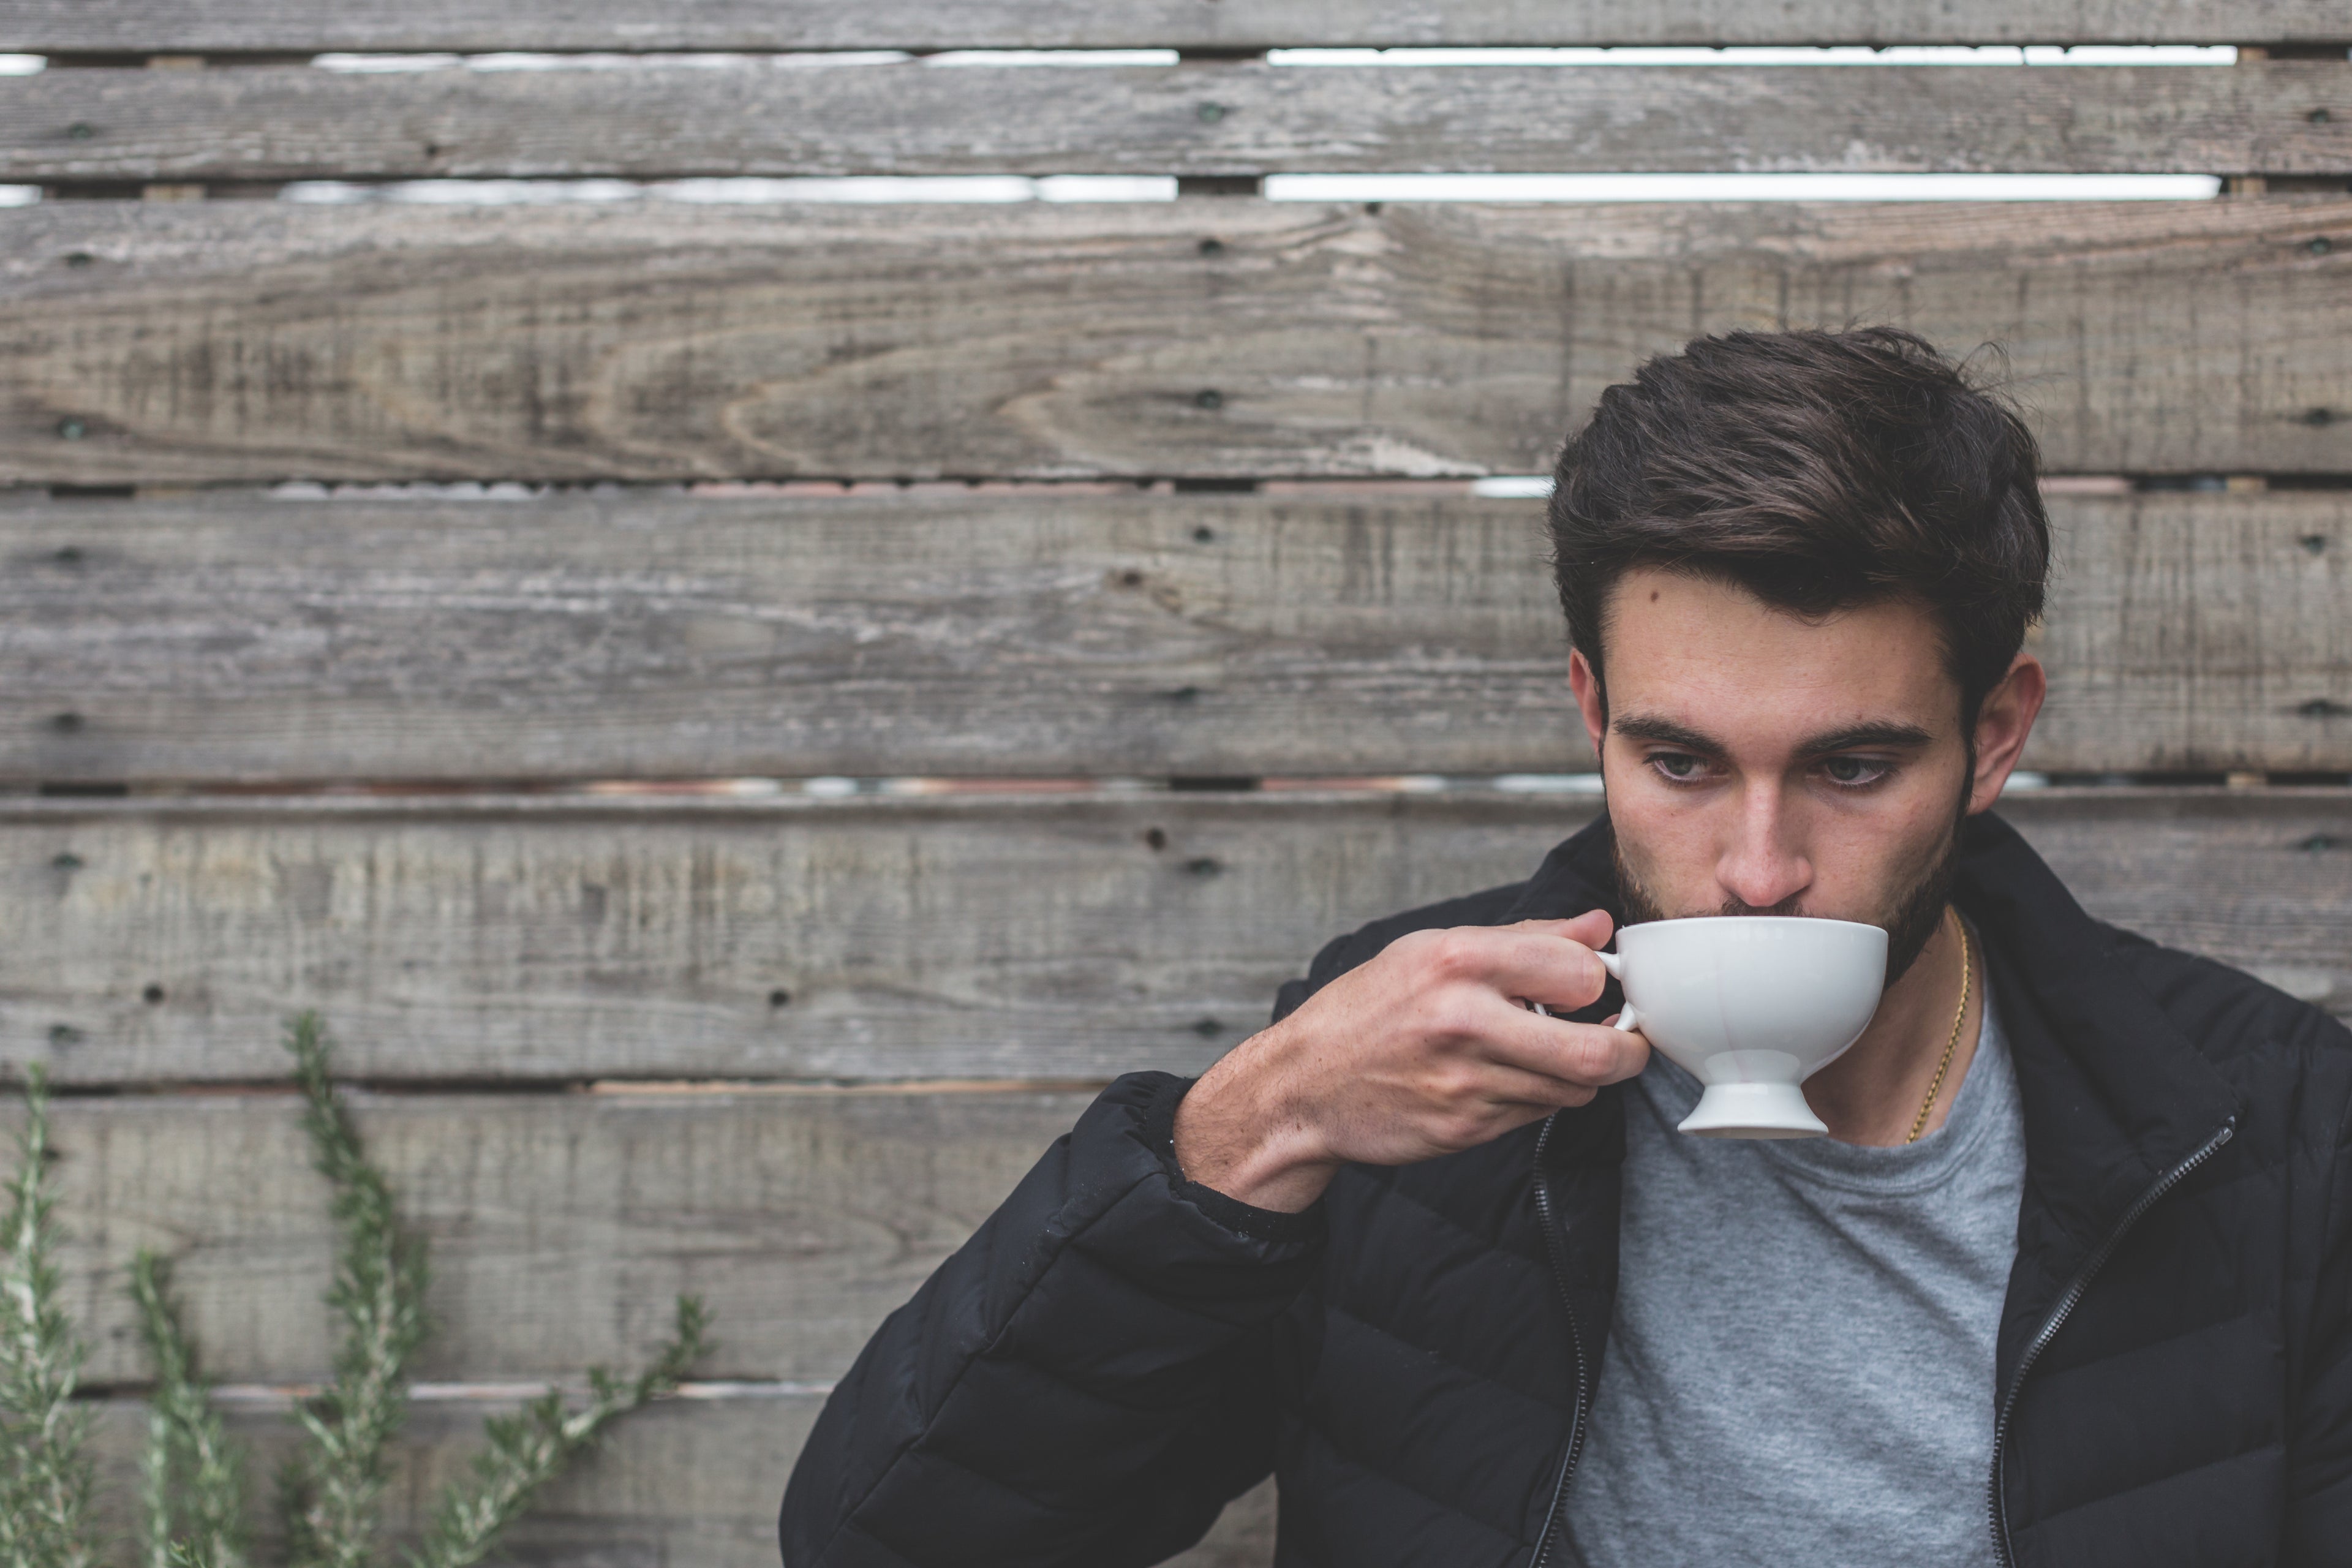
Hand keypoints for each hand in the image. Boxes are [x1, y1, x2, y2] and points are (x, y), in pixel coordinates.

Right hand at [1172, 910, 1646, 1212]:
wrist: (1303, 1085)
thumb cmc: (1367, 1011)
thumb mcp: (1432, 951)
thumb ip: (1524, 939)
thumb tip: (1597, 926)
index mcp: (1457, 959)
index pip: (1580, 969)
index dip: (1598, 979)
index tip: (1590, 984)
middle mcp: (1464, 1020)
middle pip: (1597, 1049)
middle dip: (1626, 1047)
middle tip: (1622, 1038)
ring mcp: (1466, 1082)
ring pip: (1575, 1088)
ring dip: (1581, 1074)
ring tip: (1553, 1054)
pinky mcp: (1466, 1128)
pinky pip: (1538, 1114)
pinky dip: (1541, 1098)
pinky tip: (1510, 1079)